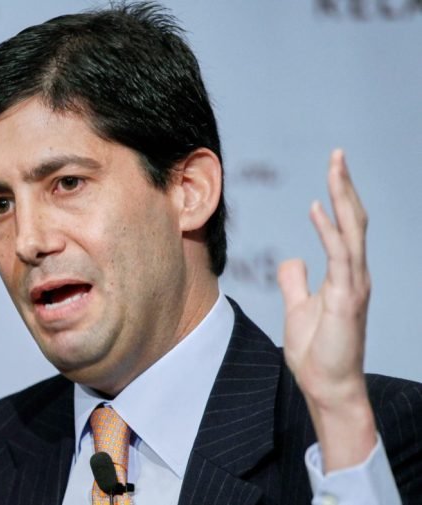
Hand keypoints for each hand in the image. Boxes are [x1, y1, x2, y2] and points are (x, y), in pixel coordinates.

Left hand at [278, 149, 375, 471]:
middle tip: (337, 154)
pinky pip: (340, 257)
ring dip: (342, 197)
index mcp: (343, 275)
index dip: (338, 197)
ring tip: (335, 166)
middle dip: (344, 185)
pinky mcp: (347, 299)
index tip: (332, 168)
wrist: (326, 386)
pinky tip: (318, 208)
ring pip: (352, 231)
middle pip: (352, 220)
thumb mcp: (298, 307)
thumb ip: (296, 281)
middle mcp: (353, 275)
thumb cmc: (316, 351)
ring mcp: (354, 285)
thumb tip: (293, 259)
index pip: (344, 227)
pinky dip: (330, 231)